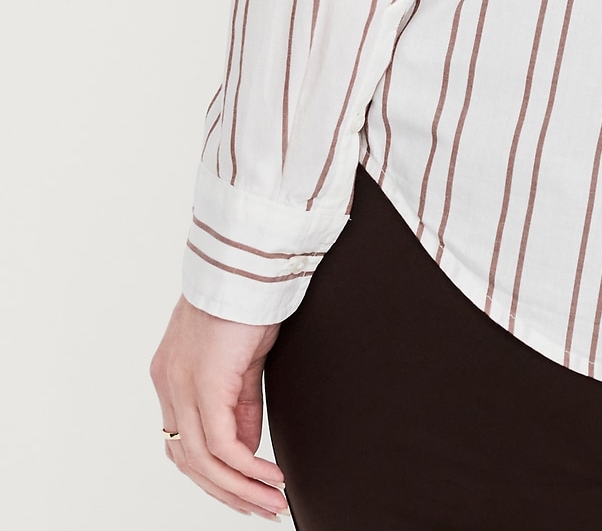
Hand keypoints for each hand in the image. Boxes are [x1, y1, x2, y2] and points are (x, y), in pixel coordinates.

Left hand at [150, 296, 287, 518]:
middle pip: (188, 460)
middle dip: (226, 491)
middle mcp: (168, 383)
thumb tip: (248, 447)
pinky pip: (222, 444)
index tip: (244, 489)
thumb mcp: (244, 357)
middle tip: (261, 509)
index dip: (211, 472)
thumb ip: (241, 402)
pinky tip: (270, 477)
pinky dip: (247, 467)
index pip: (182, 441)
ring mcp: (181, 385)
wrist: (249, 257)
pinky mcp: (205, 384)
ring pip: (202, 460)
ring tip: (271, 503)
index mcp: (172, 373)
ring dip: (240, 488)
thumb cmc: (248, 291)